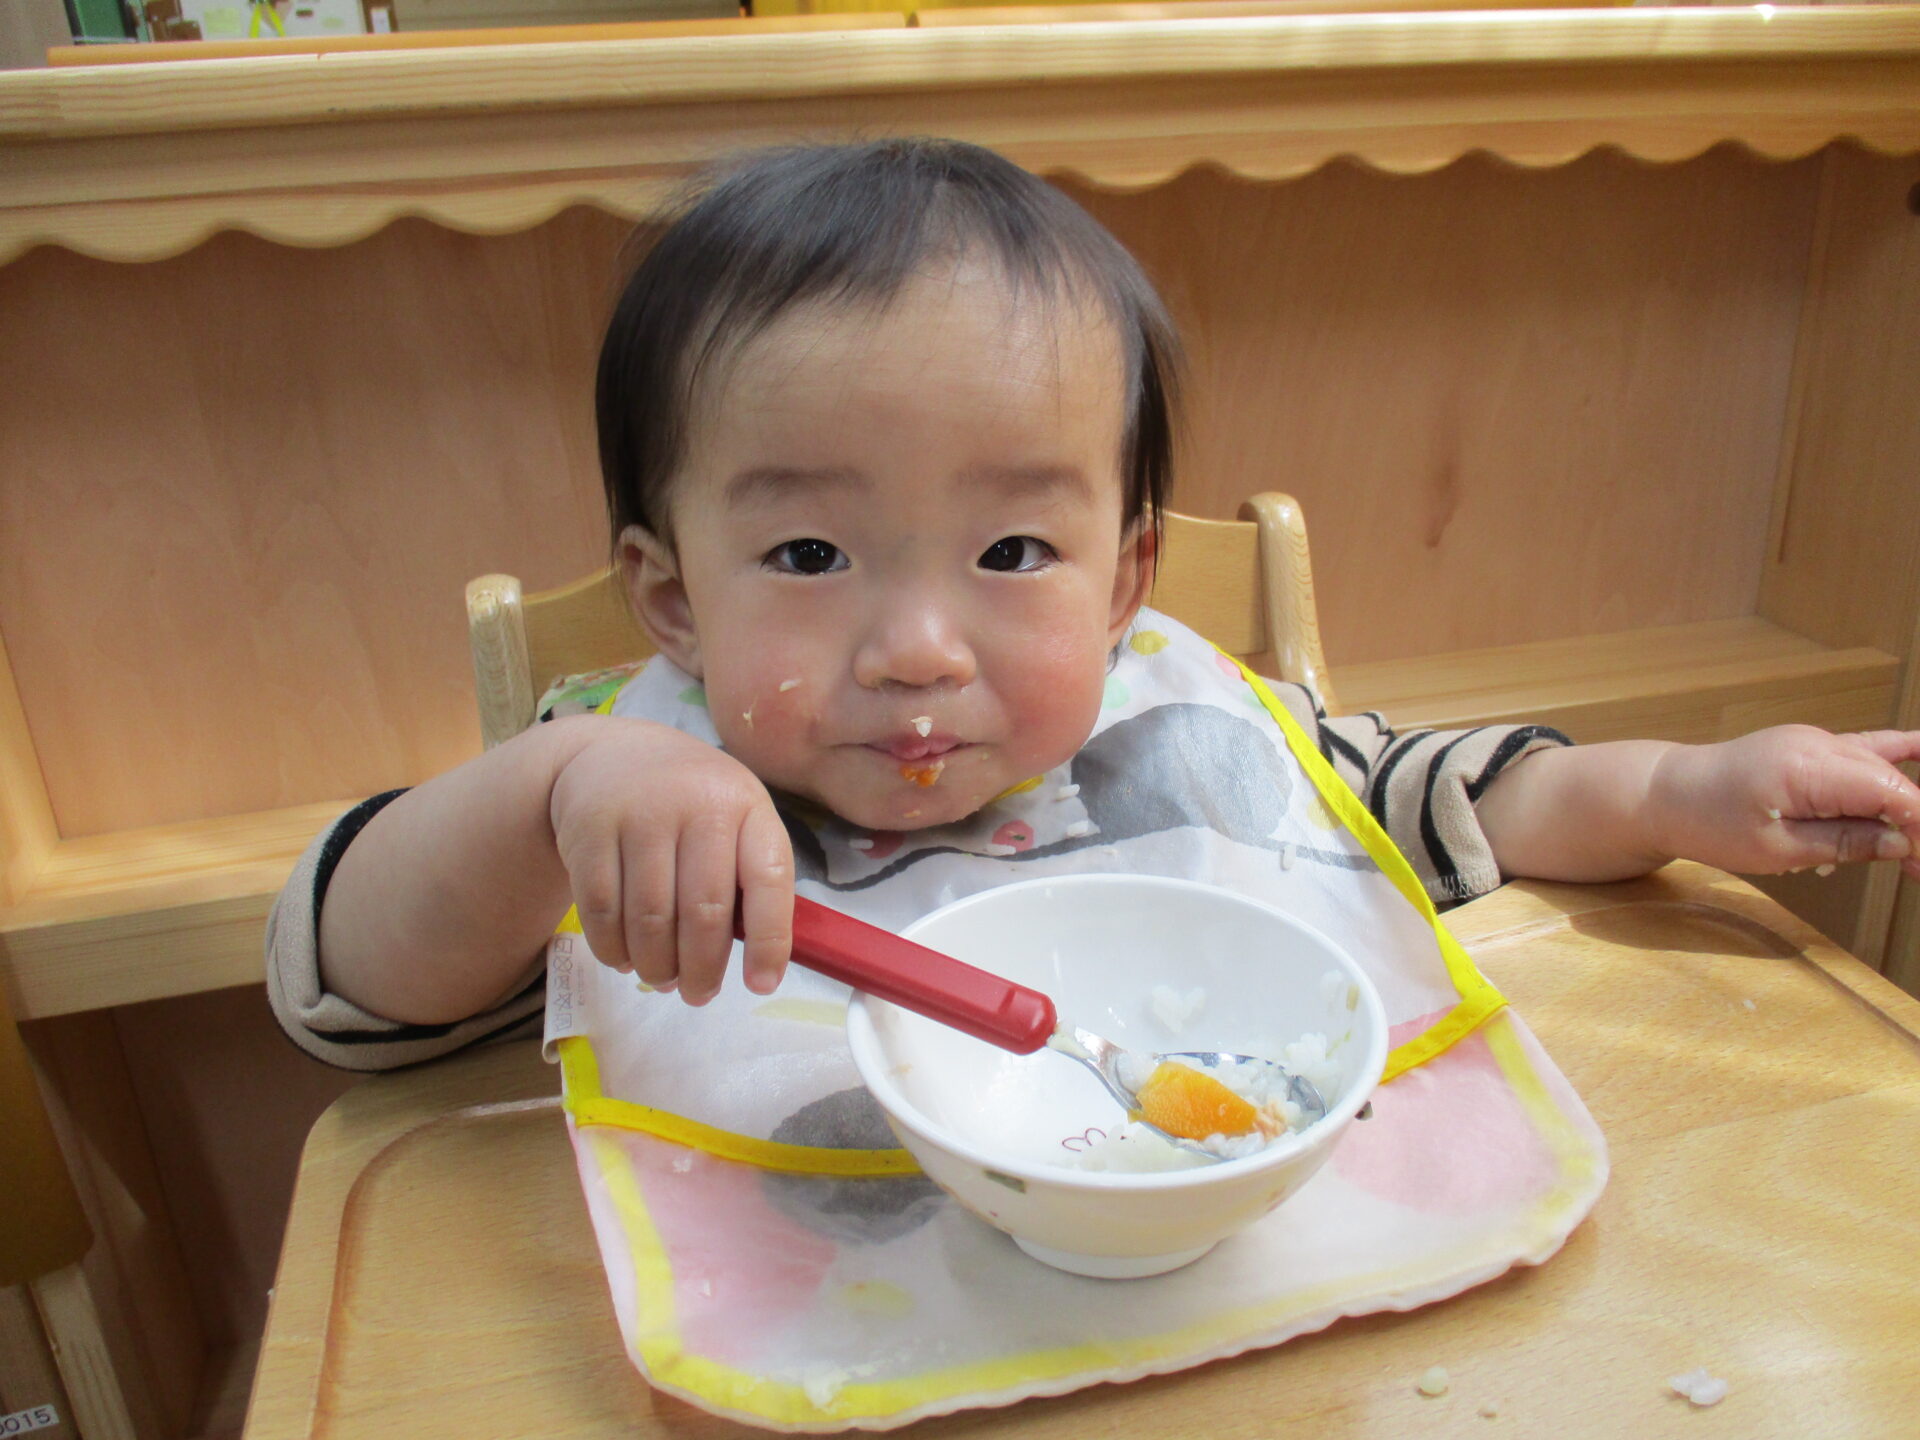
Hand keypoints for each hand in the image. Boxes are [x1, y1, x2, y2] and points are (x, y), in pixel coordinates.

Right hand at [548, 718, 793, 1004]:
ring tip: (660, 978)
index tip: (761, 985)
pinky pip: (602, 911)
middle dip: (701, 969)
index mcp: (746, 805)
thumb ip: (747, 880)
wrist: (612, 755)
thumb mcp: (733, 820)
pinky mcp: (589, 829)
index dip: (770, 941)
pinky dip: (614, 949)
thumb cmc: (690, 804)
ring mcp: (640, 813)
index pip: (769, 879)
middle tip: (697, 995)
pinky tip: (624, 959)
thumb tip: (757, 964)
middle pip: (703, 911)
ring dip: (656, 966)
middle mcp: (696, 802)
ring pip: (649, 918)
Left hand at [1647, 726, 1919, 880]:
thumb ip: (1842, 843)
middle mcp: (1817, 744)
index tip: (1919, 867)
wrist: (1666, 793)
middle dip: (1912, 822)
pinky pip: (1862, 748)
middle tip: (1917, 870)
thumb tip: (1902, 844)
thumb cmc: (1710, 824)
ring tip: (1907, 849)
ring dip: (1900, 805)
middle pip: (1890, 779)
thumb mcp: (1775, 850)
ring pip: (1878, 766)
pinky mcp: (1808, 747)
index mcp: (1808, 768)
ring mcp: (1813, 740)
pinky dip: (1896, 753)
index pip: (1890, 792)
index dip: (1917, 827)